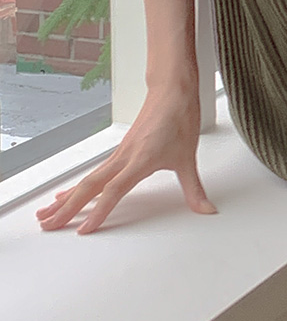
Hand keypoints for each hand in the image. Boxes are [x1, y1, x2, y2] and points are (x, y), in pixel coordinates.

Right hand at [34, 83, 216, 234]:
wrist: (172, 91)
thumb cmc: (178, 117)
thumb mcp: (188, 159)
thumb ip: (195, 189)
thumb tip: (206, 209)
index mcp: (139, 161)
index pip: (113, 192)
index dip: (99, 212)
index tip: (85, 229)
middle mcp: (123, 158)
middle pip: (88, 187)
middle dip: (68, 208)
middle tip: (48, 224)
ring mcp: (119, 154)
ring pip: (86, 180)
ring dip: (66, 198)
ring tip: (47, 213)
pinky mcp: (120, 151)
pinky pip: (93, 172)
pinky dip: (77, 186)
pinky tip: (68, 193)